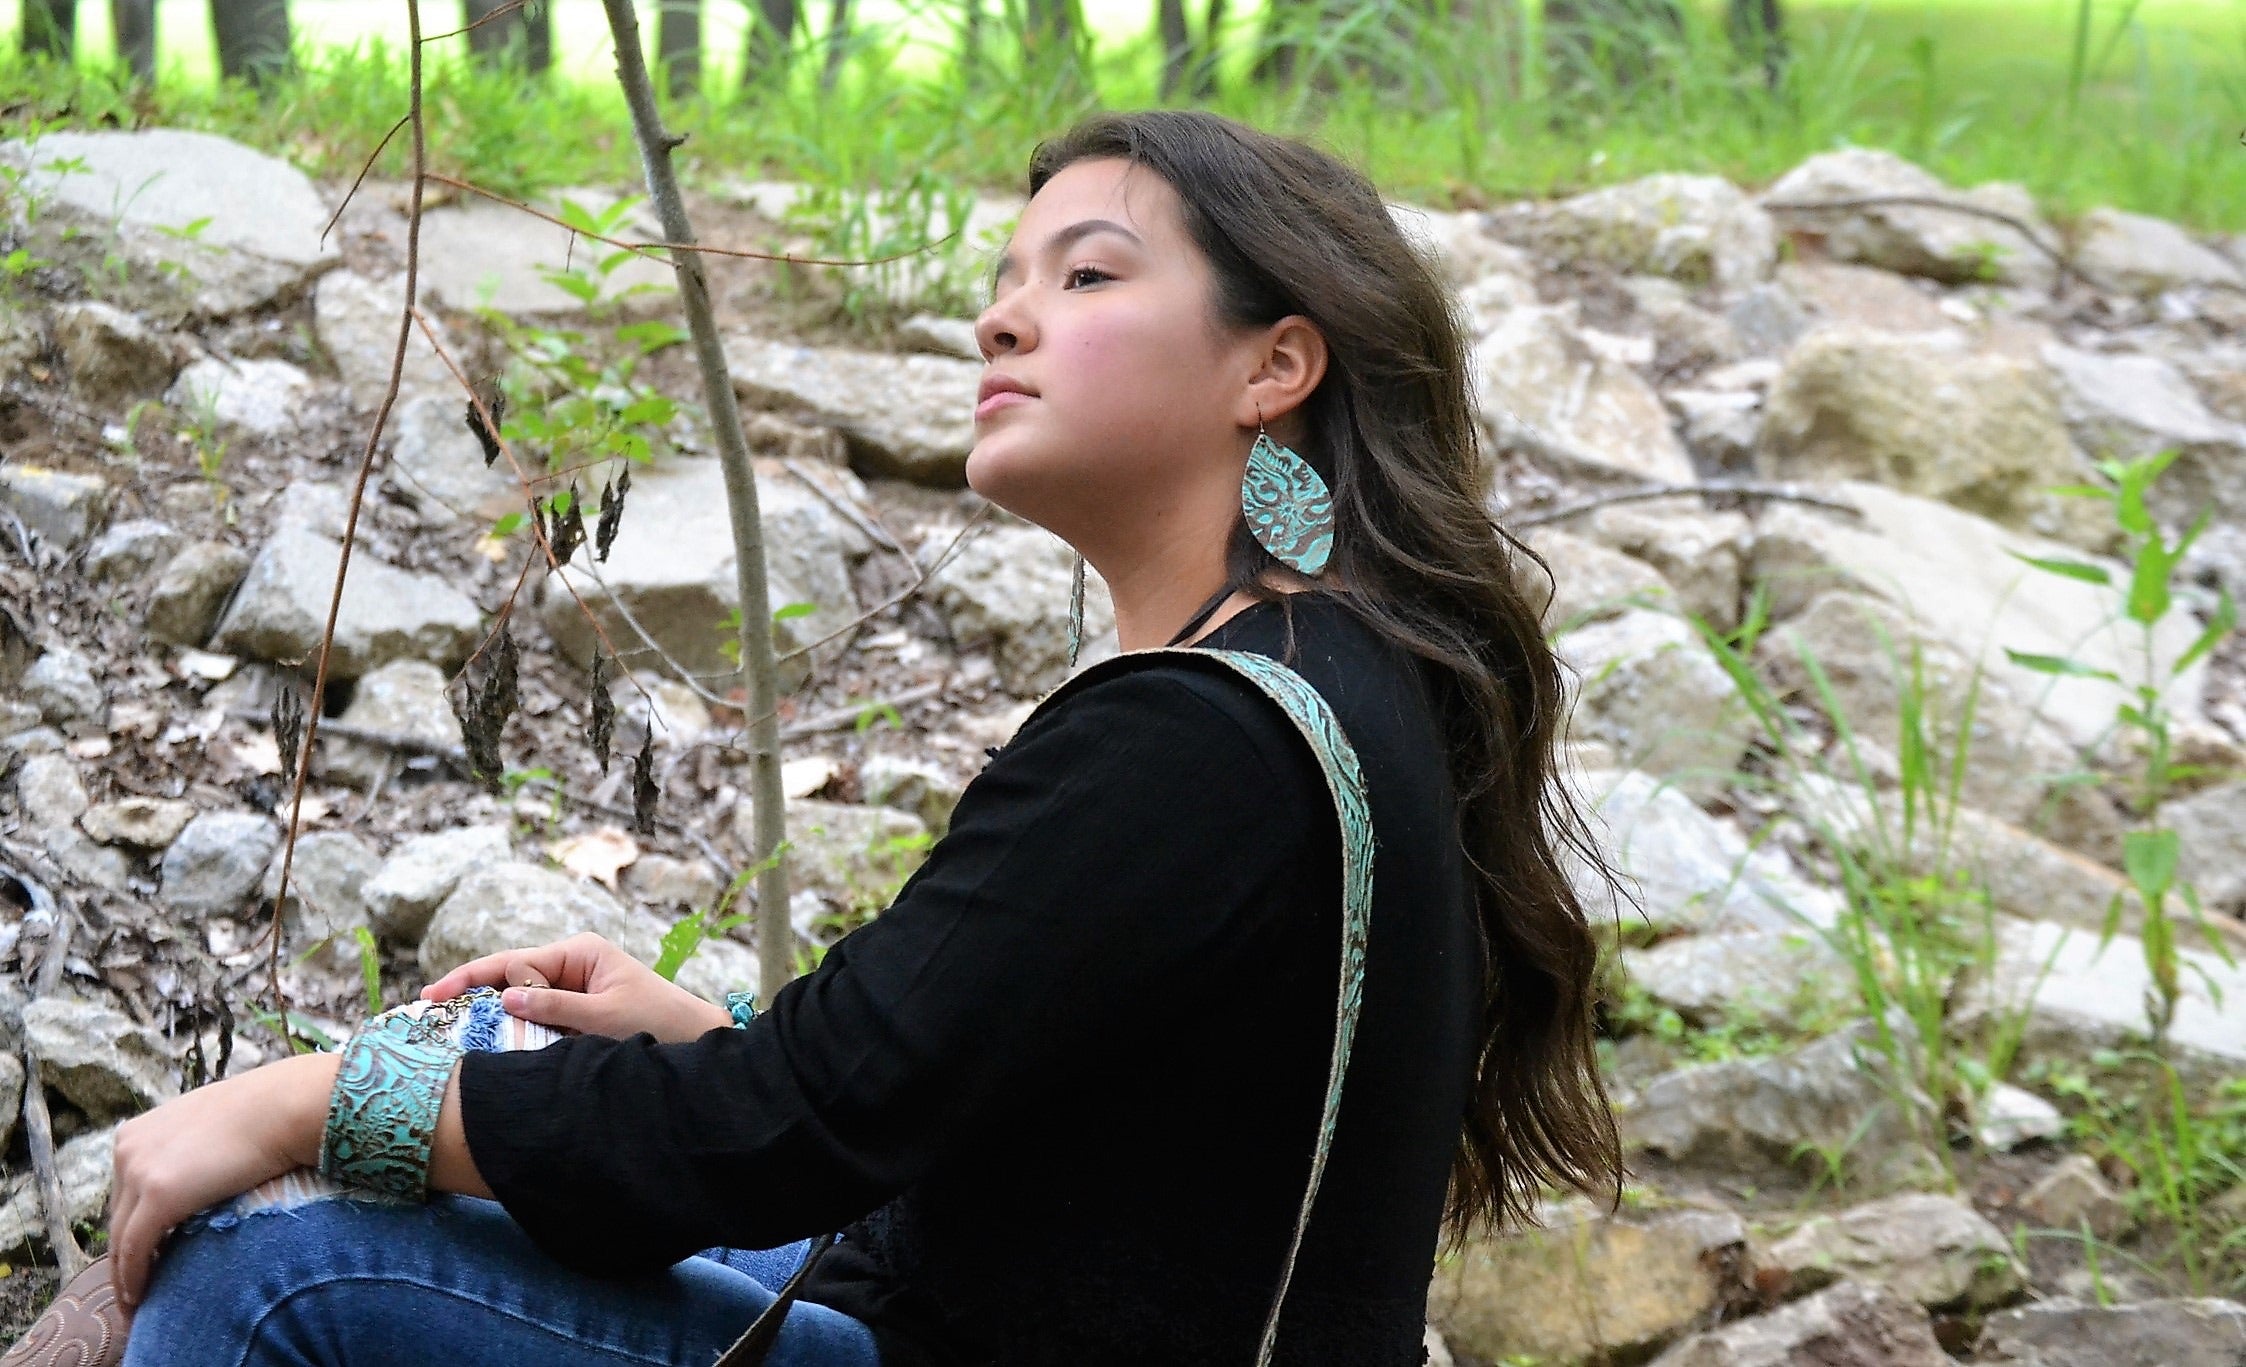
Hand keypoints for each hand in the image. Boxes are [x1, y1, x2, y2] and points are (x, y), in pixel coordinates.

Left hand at [108, 1050, 339, 1310]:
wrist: (284, 1107)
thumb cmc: (263, 1114)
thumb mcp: (207, 1130)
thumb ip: (189, 1152)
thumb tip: (199, 1178)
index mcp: (135, 1134)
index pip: (124, 1194)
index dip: (129, 1229)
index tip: (137, 1257)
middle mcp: (127, 1151)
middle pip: (118, 1217)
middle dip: (123, 1256)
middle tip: (133, 1290)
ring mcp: (139, 1172)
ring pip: (120, 1239)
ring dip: (124, 1275)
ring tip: (136, 1303)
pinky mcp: (159, 1197)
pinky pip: (135, 1250)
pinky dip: (133, 1278)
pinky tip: (142, 1298)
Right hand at [420, 932, 730, 1043]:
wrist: (695, 1041)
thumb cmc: (658, 1023)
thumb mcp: (604, 1017)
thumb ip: (556, 1007)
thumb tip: (505, 997)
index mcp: (579, 953)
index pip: (513, 961)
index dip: (471, 977)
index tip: (434, 995)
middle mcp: (572, 964)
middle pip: (508, 976)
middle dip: (471, 993)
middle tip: (426, 1011)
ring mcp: (572, 987)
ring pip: (518, 999)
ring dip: (489, 1013)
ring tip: (445, 1026)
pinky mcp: (575, 1011)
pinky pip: (534, 1016)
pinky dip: (511, 1027)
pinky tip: (484, 1039)